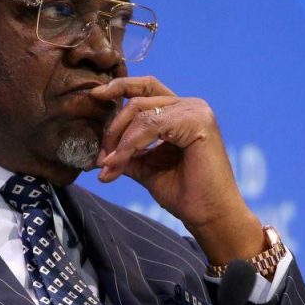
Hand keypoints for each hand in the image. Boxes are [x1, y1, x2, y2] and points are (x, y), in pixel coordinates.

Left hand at [89, 76, 264, 264]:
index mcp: (181, 111)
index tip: (95, 96)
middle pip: (138, 100)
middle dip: (113, 128)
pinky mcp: (198, 122)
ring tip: (109, 165)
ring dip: (119, 140)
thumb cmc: (184, 194)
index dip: (119, 87)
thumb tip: (98, 156)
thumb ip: (126, 153)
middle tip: (101, 157)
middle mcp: (191, 106)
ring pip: (142, 113)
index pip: (145, 89)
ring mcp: (196, 111)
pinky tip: (119, 161)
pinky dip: (130, 144)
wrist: (210, 217)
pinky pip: (151, 125)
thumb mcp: (146, 168)